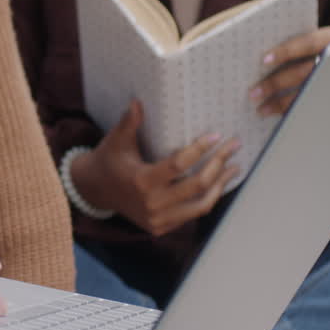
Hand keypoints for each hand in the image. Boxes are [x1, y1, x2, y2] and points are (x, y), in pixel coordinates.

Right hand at [72, 101, 239, 236]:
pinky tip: (218, 185)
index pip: (179, 165)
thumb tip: (138, 101)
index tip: (216, 135)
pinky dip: (208, 199)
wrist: (95, 190)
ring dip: (220, 185)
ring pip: (201, 205)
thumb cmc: (109, 160)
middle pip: (197, 185)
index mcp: (141, 181)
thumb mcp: (116, 141)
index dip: (199, 149)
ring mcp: (158, 219)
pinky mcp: (162, 228)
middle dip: (219, 164)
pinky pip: (192, 214)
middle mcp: (152, 204)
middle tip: (233, 146)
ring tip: (234, 167)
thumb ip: (129, 122)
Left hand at [251, 27, 329, 115]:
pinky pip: (312, 106)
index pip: (310, 42)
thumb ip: (290, 42)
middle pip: (305, 71)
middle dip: (277, 83)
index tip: (264, 61)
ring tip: (261, 109)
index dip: (287, 51)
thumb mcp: (307, 43)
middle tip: (254, 93)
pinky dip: (291, 111)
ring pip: (308, 93)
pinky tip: (274, 114)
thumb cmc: (311, 50)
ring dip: (281, 102)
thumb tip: (255, 49)